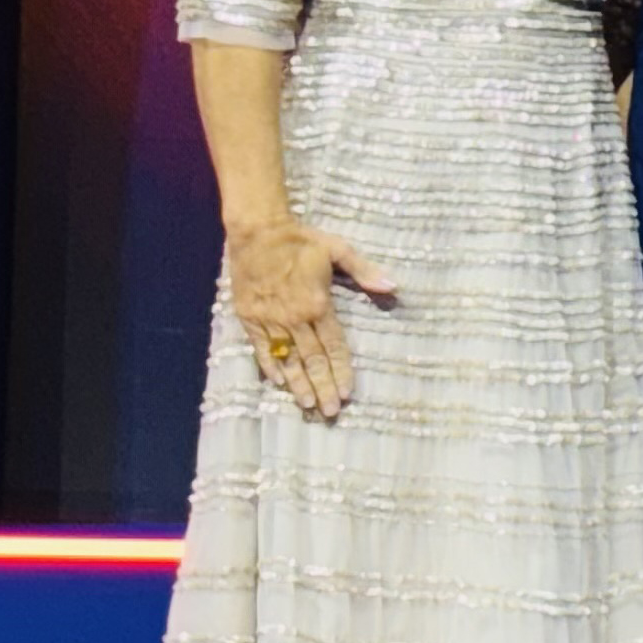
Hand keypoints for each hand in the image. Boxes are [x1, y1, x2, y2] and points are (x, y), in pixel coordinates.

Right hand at [227, 216, 391, 420]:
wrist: (256, 231)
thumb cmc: (300, 240)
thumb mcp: (338, 250)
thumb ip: (364, 271)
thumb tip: (392, 285)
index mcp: (317, 305)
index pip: (333, 347)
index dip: (341, 371)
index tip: (347, 393)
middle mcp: (293, 318)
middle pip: (312, 360)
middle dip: (323, 387)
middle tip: (330, 412)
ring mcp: (269, 320)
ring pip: (287, 359)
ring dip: (298, 383)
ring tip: (308, 404)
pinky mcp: (249, 317)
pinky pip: (261, 348)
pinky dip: (269, 366)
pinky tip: (278, 383)